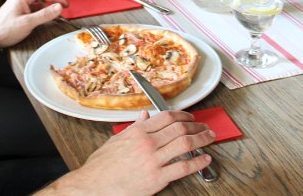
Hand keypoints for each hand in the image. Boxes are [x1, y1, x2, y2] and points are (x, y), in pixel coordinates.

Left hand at [0, 0, 73, 57]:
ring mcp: (21, 1)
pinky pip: (37, 2)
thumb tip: (60, 7)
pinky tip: (51, 10)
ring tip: (63, 3)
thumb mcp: (27, 24)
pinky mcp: (21, 8)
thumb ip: (44, 15)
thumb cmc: (4, 31)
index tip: (65, 4)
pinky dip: (46, 4)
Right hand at [42, 111, 213, 195]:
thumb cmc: (101, 166)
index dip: (183, 115)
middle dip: (196, 126)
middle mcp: (147, 143)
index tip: (190, 118)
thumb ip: (134, 127)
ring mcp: (153, 160)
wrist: (92, 186)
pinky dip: (197, 162)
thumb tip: (145, 115)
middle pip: (179, 128)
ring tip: (210, 138)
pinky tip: (205, 160)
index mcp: (138, 131)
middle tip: (205, 127)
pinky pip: (183, 168)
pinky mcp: (157, 179)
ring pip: (185, 144)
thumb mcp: (116, 140)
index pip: (167, 117)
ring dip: (201, 139)